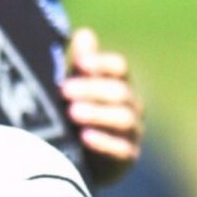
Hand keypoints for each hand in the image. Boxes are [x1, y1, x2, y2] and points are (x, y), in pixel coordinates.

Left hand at [61, 27, 142, 176]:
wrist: (78, 164)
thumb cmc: (75, 118)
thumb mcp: (74, 89)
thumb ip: (81, 65)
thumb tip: (83, 33)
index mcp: (117, 84)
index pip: (119, 68)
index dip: (102, 63)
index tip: (80, 62)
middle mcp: (130, 106)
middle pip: (120, 91)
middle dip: (92, 89)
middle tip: (64, 90)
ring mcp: (132, 132)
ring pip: (123, 118)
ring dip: (97, 113)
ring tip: (72, 112)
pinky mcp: (127, 158)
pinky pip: (121, 149)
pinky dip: (103, 142)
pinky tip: (84, 137)